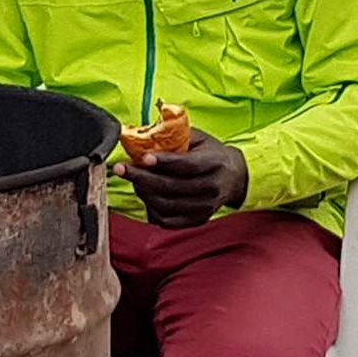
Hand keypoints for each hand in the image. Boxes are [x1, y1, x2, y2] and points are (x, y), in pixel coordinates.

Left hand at [127, 136, 248, 229]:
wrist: (235, 177)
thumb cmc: (212, 154)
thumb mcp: (199, 138)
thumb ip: (175, 136)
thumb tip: (143, 136)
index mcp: (215, 163)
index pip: (186, 165)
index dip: (164, 162)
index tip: (143, 157)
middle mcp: (211, 188)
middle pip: (171, 187)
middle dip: (142, 177)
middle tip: (122, 168)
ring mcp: (205, 207)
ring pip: (166, 205)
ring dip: (143, 192)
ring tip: (133, 179)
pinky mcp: (197, 220)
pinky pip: (168, 221)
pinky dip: (151, 209)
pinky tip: (145, 195)